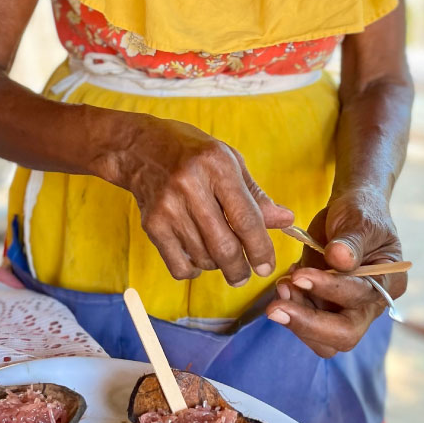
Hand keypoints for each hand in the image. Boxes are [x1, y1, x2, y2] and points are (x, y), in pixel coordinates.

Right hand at [118, 117, 292, 286]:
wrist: (139, 147)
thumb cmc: (191, 152)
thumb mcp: (228, 161)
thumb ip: (255, 195)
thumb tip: (285, 220)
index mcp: (217, 166)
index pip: (245, 218)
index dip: (260, 248)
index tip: (267, 266)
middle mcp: (191, 186)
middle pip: (224, 245)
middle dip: (240, 269)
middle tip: (245, 275)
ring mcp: (168, 207)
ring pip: (204, 257)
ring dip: (218, 266)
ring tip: (220, 255)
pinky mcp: (151, 224)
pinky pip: (179, 264)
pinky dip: (193, 269)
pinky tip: (198, 257)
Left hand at [264, 191, 405, 357]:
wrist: (347, 212)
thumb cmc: (360, 213)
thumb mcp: (358, 219)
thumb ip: (351, 241)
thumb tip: (339, 259)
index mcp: (389, 282)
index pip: (362, 297)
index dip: (330, 288)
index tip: (299, 274)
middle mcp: (371, 304)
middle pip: (346, 334)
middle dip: (309, 324)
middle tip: (275, 308)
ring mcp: (347, 310)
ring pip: (323, 340)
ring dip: (296, 319)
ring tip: (280, 286)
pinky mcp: (324, 309)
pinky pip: (307, 325)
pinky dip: (292, 308)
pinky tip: (283, 284)